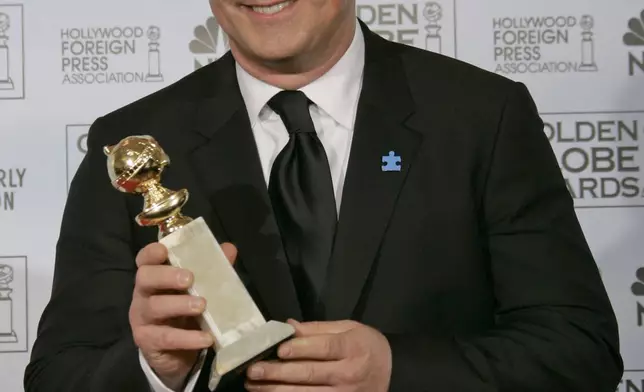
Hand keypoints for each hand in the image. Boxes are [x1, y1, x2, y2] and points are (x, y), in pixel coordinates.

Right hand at [130, 242, 237, 390]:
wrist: (178, 355)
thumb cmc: (186, 313)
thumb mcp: (199, 290)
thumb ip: (212, 270)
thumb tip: (229, 249)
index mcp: (155, 277)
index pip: (145, 259)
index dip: (151, 252)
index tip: (164, 250)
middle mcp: (143, 294)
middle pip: (145, 278)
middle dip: (166, 276)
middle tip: (189, 278)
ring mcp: (142, 318)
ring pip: (154, 307)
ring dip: (179, 304)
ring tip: (202, 306)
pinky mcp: (148, 342)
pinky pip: (166, 338)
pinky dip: (187, 338)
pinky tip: (206, 338)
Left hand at [245, 320, 391, 391]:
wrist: (392, 371)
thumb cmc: (367, 346)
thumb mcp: (349, 328)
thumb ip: (318, 329)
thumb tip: (288, 326)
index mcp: (353, 347)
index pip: (324, 348)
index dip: (300, 348)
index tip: (277, 349)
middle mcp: (349, 373)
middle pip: (310, 374)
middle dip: (278, 373)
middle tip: (253, 369)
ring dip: (276, 391)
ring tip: (253, 385)